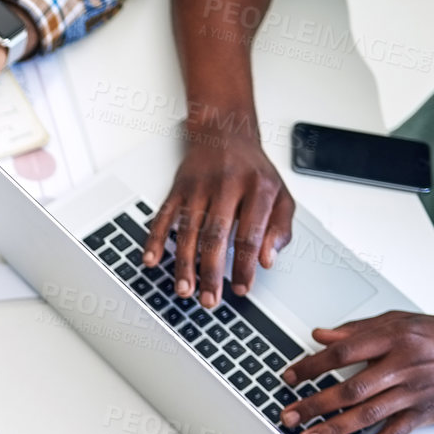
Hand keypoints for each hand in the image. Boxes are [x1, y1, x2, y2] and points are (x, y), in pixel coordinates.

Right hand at [144, 127, 293, 307]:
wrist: (225, 133)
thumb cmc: (253, 170)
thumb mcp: (280, 194)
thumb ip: (280, 229)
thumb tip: (267, 260)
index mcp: (256, 189)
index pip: (250, 235)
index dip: (244, 266)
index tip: (241, 288)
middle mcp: (226, 186)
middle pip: (216, 236)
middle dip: (210, 272)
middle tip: (209, 300)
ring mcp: (198, 187)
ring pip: (188, 231)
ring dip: (184, 264)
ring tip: (184, 290)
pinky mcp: (178, 189)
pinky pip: (163, 217)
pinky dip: (156, 241)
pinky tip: (152, 260)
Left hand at [279, 312, 433, 433]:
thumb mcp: (405, 321)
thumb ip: (360, 328)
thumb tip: (321, 334)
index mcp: (395, 338)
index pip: (343, 352)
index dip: (312, 365)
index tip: (289, 376)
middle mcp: (404, 365)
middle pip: (350, 388)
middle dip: (314, 404)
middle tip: (288, 416)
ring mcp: (415, 391)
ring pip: (368, 413)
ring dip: (334, 429)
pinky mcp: (426, 413)